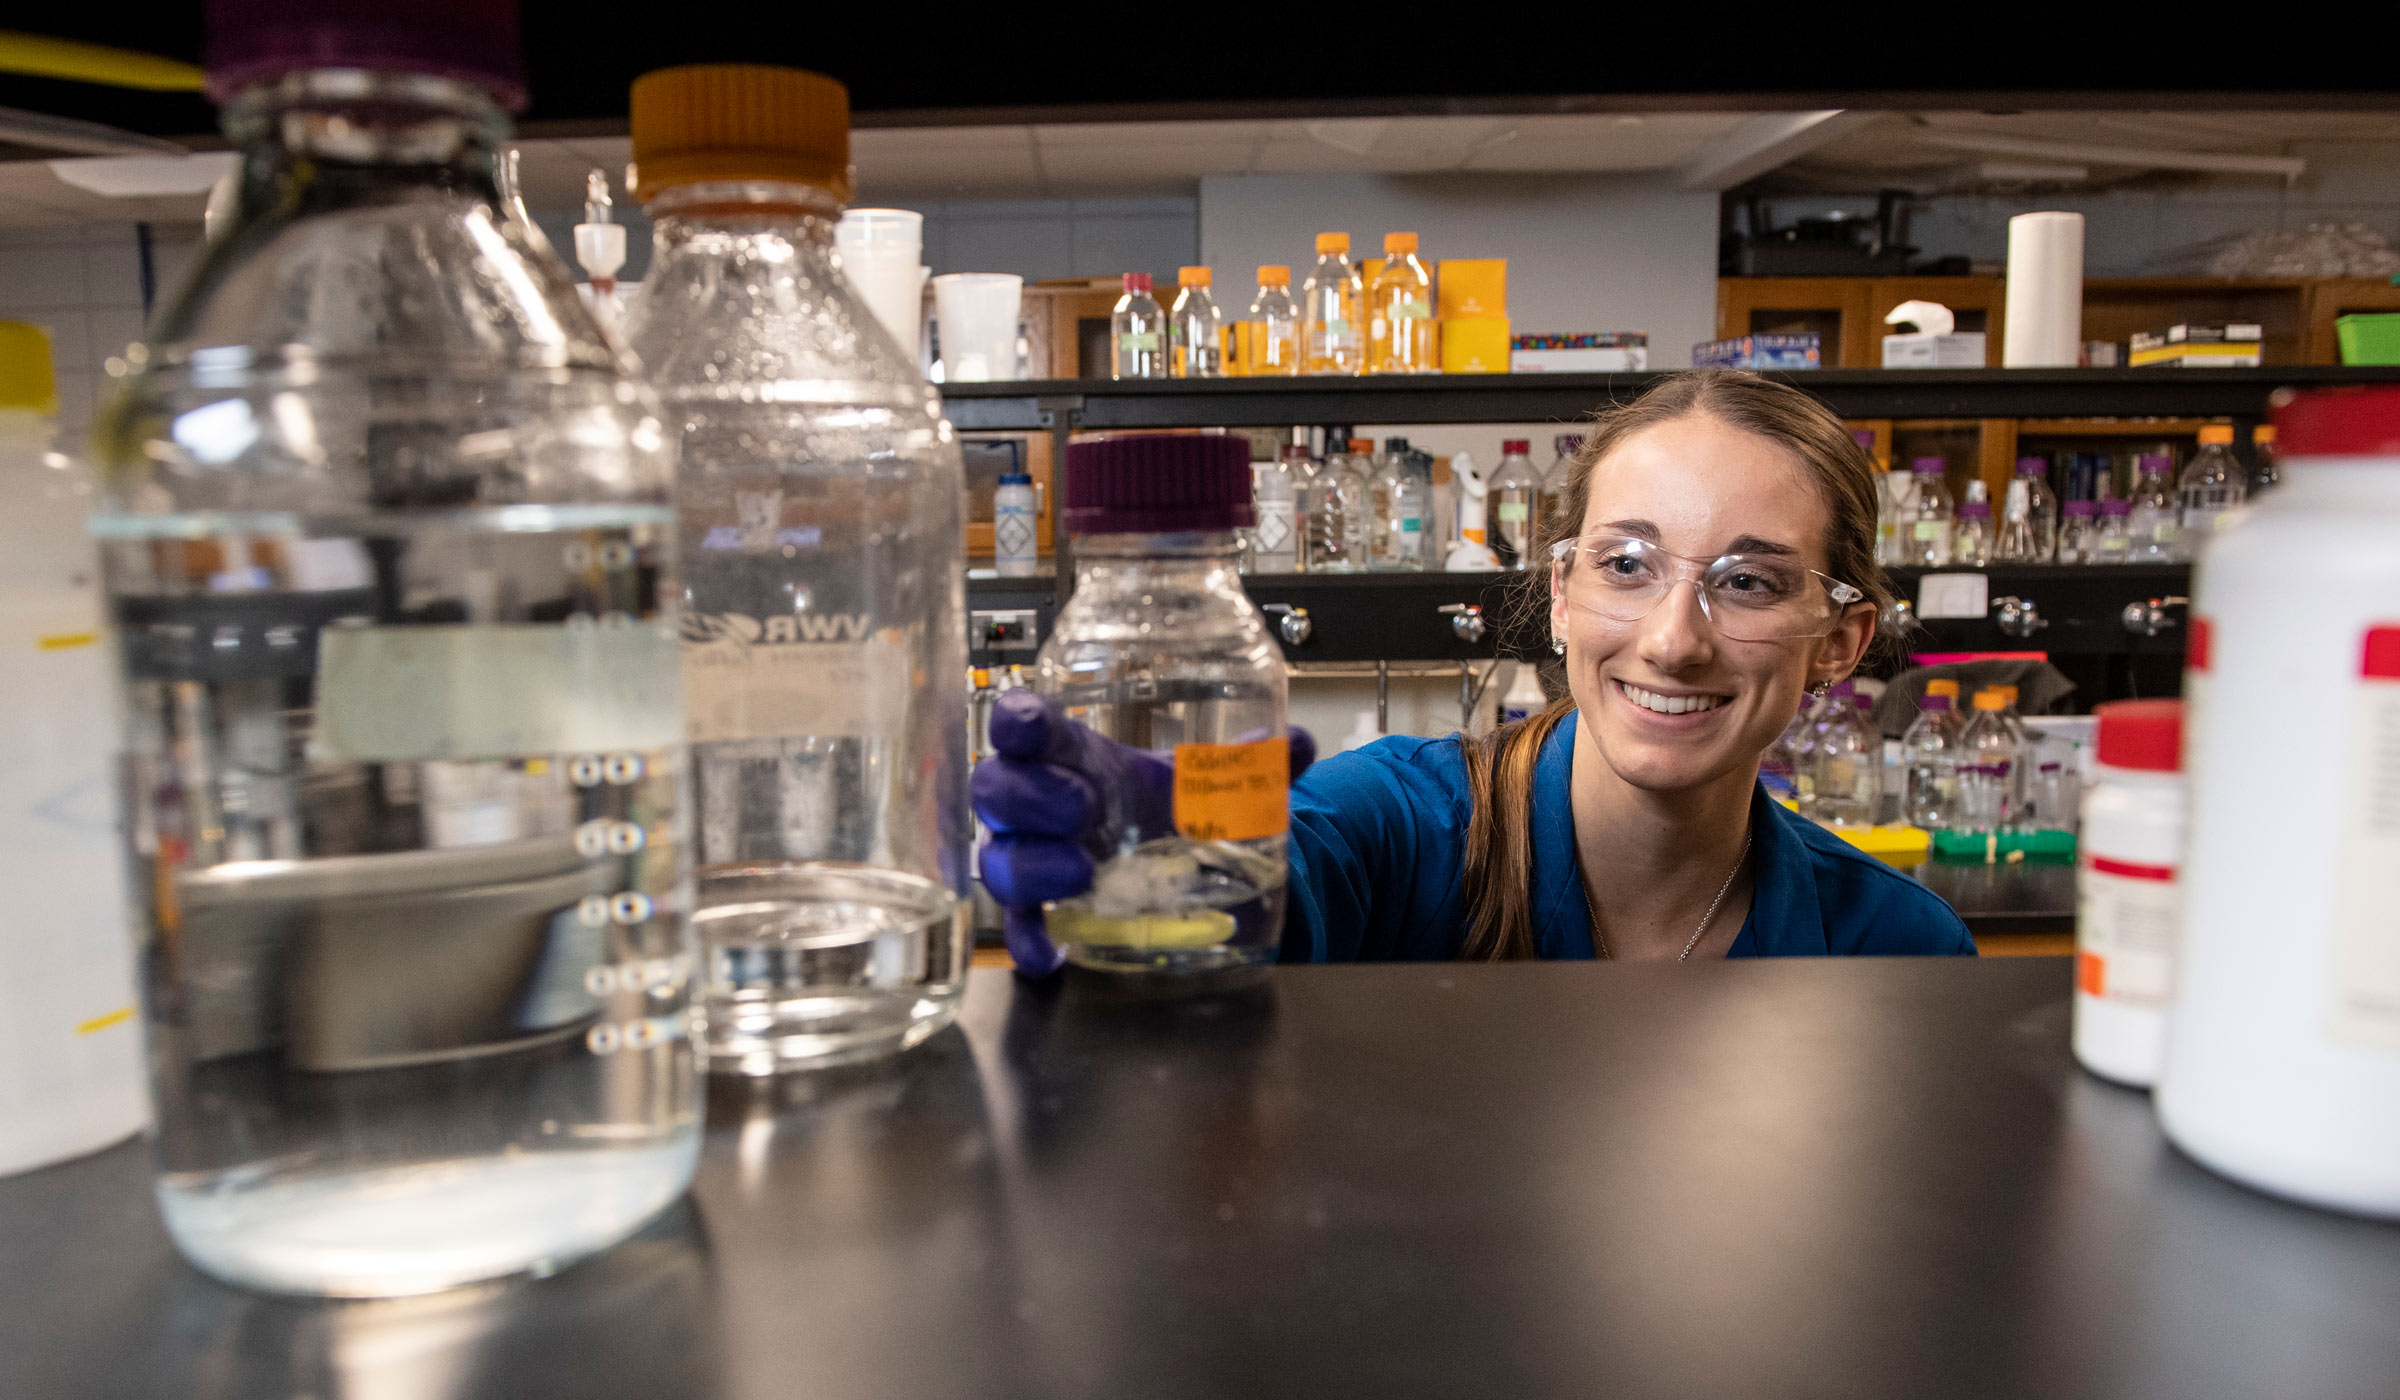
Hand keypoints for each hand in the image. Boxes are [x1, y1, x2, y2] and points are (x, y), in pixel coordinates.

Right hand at [973, 690, 1315, 976]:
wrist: (1167, 861)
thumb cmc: (1161, 806)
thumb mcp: (1201, 783)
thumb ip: (1247, 764)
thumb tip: (1299, 745)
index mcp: (1071, 756)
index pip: (1024, 728)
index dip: (1015, 723)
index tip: (1026, 725)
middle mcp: (1036, 804)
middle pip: (996, 789)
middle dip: (1032, 796)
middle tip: (1082, 807)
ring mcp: (1030, 857)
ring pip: (999, 859)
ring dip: (1034, 865)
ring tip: (1083, 874)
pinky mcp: (1035, 909)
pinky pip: (1016, 926)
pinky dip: (1029, 940)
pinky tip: (1052, 954)